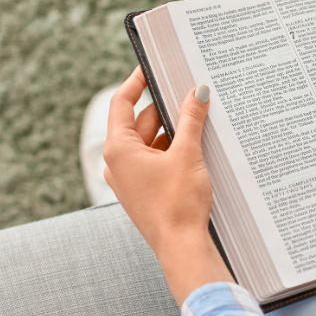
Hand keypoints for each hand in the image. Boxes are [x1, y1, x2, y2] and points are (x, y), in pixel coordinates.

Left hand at [103, 67, 232, 303]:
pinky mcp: (142, 192)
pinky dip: (171, 152)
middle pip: (140, 122)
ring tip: (198, 125)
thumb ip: (191, 119)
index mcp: (119, 149)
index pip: (122, 103)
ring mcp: (128, 179)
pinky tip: (194, 150)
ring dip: (171, 133)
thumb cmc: (178, 204)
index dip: (137, 82)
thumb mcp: (187, 153)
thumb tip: (196, 93)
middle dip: (166, 111)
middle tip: (190, 97)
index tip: (150, 67)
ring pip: (149, 143)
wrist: (182, 247)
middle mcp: (117, 163)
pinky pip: (154, 161)